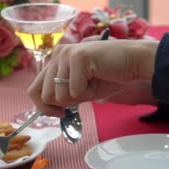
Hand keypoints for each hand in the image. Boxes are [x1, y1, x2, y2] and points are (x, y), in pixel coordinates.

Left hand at [28, 39, 158, 116]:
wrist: (134, 62)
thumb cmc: (109, 76)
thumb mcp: (80, 90)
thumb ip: (61, 96)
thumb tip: (44, 110)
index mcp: (55, 61)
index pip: (34, 90)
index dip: (44, 108)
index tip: (60, 114)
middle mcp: (57, 54)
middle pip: (44, 96)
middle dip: (63, 105)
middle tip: (83, 95)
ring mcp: (66, 54)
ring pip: (59, 96)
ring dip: (79, 97)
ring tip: (93, 83)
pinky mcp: (78, 58)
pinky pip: (75, 91)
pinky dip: (89, 93)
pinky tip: (98, 78)